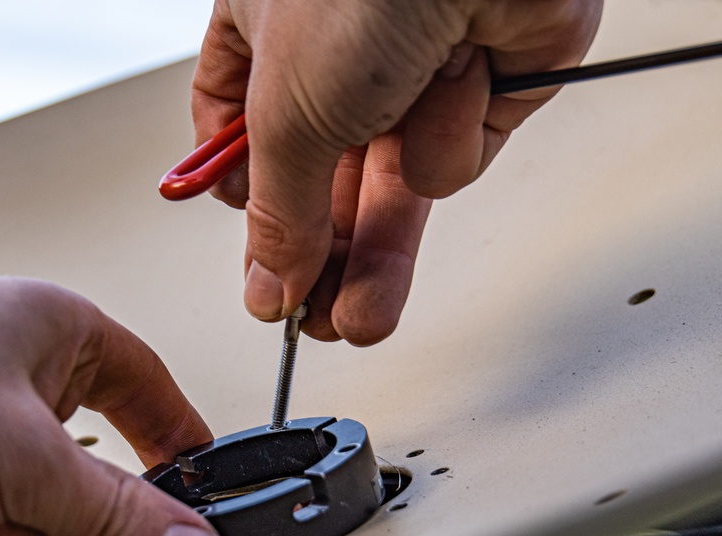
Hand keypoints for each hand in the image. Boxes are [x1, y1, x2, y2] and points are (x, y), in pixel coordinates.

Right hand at [193, 0, 601, 344]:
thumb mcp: (287, 111)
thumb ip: (279, 210)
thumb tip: (271, 282)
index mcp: (269, 29)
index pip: (238, 121)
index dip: (245, 195)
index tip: (256, 257)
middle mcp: (342, 49)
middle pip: (324, 178)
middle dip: (324, 257)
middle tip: (314, 319)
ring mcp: (415, 69)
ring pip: (394, 186)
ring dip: (380, 249)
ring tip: (361, 317)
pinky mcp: (483, 88)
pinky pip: (454, 155)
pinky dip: (452, 138)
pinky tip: (450, 93)